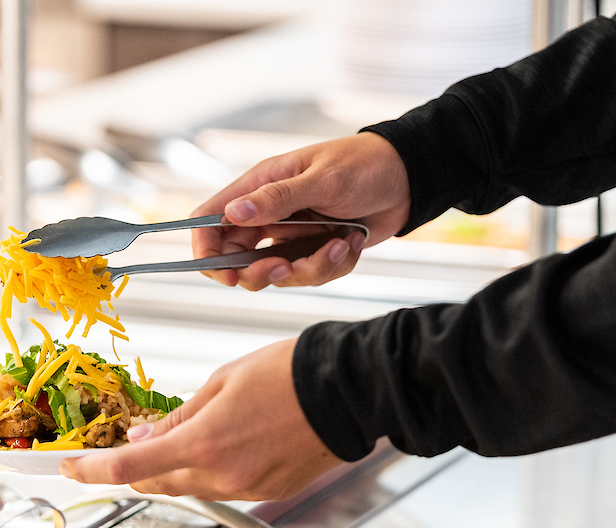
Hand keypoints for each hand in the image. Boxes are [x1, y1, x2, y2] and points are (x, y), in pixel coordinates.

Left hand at [60, 339, 342, 500]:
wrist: (351, 391)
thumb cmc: (291, 372)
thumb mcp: (221, 382)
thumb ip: (178, 417)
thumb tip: (144, 437)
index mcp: (204, 444)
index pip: (128, 469)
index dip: (91, 470)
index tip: (70, 467)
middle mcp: (223, 477)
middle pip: (157, 483)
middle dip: (134, 467)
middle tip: (120, 447)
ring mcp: (248, 489)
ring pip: (191, 487)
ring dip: (175, 467)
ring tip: (179, 435)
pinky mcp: (270, 493)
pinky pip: (225, 487)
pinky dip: (211, 470)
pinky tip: (223, 444)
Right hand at [193, 133, 410, 290]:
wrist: (408, 179)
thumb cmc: (364, 164)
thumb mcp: (322, 178)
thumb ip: (277, 198)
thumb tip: (232, 212)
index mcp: (259, 187)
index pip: (210, 221)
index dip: (207, 251)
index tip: (224, 273)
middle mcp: (268, 215)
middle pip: (236, 259)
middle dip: (259, 272)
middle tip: (284, 267)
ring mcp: (290, 236)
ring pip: (276, 274)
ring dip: (309, 267)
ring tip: (340, 243)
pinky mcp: (313, 251)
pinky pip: (310, 275)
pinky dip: (333, 264)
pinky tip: (353, 240)